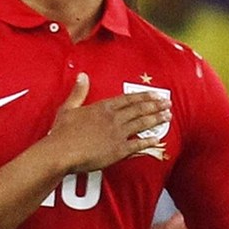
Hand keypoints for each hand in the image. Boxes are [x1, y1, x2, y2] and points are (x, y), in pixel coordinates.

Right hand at [40, 72, 170, 174]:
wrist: (61, 152)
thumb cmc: (62, 133)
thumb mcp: (69, 108)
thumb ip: (79, 92)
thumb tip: (82, 76)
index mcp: (103, 107)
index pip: (129, 99)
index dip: (144, 96)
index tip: (155, 94)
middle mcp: (114, 119)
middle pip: (139, 109)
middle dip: (155, 106)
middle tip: (167, 103)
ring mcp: (118, 135)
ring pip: (142, 124)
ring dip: (156, 120)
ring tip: (167, 117)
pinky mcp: (118, 151)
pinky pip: (138, 145)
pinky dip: (149, 142)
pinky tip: (158, 139)